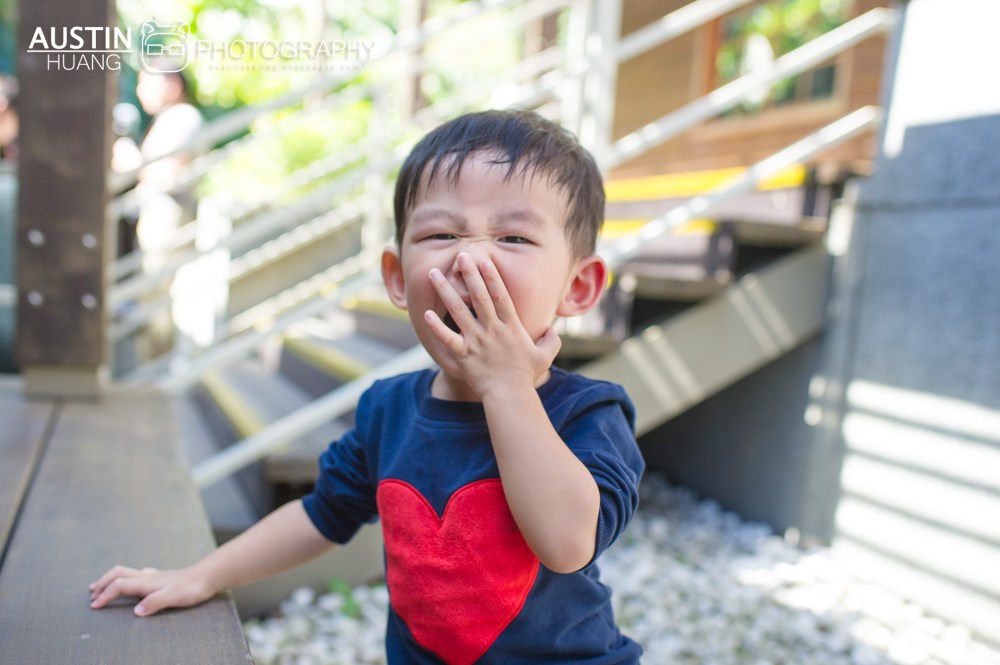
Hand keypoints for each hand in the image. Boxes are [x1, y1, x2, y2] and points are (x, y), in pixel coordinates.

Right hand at [88, 564, 215, 616]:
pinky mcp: (162, 578)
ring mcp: (155, 576)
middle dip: (102, 582)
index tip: (94, 606)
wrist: (209, 576)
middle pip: (118, 574)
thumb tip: (136, 611)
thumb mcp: (173, 597)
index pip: (119, 586)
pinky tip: (133, 582)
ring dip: (112, 579)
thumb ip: (154, 603)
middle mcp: (148, 577)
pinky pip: (139, 574)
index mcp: (147, 582)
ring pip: (127, 572)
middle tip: (91, 593)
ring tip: (101, 586)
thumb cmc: (192, 587)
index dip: (105, 595)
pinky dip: (128, 578)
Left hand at [425, 253, 560, 399]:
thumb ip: (551, 340)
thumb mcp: (544, 356)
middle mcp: (492, 329)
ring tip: (434, 274)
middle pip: (479, 295)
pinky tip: (426, 313)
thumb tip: (553, 330)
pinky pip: (447, 338)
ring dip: (446, 291)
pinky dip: (436, 326)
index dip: (492, 276)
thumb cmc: (525, 377)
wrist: (510, 397)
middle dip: (469, 274)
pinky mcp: (464, 354)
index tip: (484, 260)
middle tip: (461, 256)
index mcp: (511, 326)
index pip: (501, 295)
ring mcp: (477, 340)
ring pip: (458, 310)